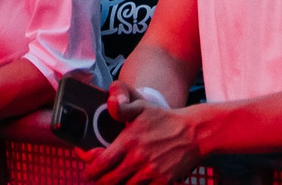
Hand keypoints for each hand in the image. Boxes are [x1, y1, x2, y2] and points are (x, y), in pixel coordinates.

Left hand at [84, 92, 205, 184]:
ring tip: (112, 179)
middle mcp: (138, 159)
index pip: (100, 163)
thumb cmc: (165, 119)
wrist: (194, 132)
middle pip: (108, 181)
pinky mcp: (162, 182)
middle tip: (97, 176)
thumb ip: (122, 107)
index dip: (89, 168)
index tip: (87, 165)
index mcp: (129, 141)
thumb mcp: (142, 107)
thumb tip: (110, 104)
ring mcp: (150, 173)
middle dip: (98, 180)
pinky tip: (131, 182)